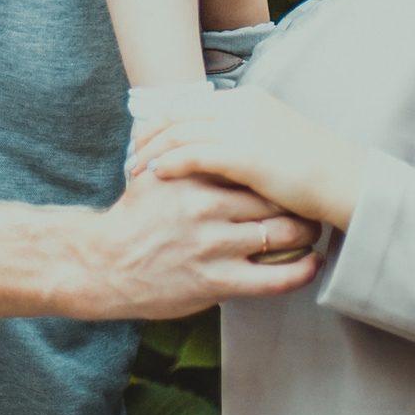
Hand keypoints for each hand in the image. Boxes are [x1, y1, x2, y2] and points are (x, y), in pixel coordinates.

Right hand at [61, 169, 320, 320]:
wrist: (102, 265)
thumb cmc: (135, 219)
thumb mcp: (157, 173)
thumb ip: (190, 156)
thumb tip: (219, 132)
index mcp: (193, 174)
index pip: (252, 165)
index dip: (279, 170)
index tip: (292, 174)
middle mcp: (205, 206)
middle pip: (273, 196)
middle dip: (298, 200)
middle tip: (310, 201)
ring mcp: (212, 245)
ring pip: (281, 235)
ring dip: (305, 233)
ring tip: (312, 230)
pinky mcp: (216, 282)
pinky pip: (274, 278)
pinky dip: (301, 271)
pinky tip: (311, 264)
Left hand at [127, 88, 368, 231]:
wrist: (344, 180)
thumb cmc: (314, 172)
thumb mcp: (276, 144)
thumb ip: (245, 140)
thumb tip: (217, 154)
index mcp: (248, 100)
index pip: (191, 104)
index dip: (163, 122)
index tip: (145, 141)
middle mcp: (241, 106)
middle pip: (178, 114)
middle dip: (149, 135)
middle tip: (130, 156)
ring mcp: (242, 127)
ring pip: (179, 133)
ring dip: (151, 151)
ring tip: (134, 170)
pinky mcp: (243, 153)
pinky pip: (191, 153)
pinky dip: (168, 162)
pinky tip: (154, 175)